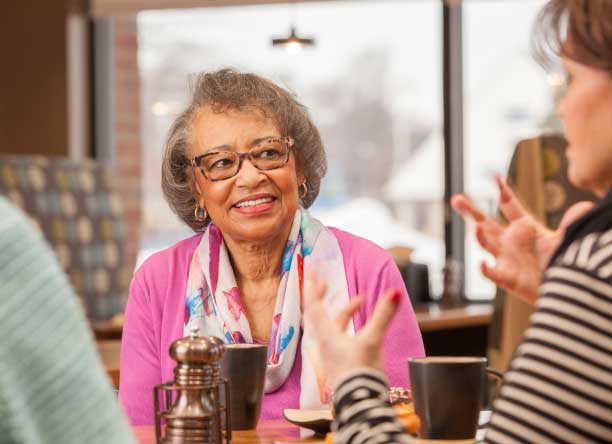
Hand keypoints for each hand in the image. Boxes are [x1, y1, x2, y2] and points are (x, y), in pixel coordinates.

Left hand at [303, 274, 400, 387]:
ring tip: (360, 301)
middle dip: (319, 296)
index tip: (310, 271)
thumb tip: (395, 293)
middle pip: (315, 313)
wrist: (360, 403)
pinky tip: (360, 325)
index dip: (312, 287)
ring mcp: (329, 352)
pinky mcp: (338, 361)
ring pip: (328, 324)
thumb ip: (383, 316)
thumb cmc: (361, 373)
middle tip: (324, 281)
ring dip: (341, 310)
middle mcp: (323, 342)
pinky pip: (337, 335)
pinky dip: (346, 324)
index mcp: (325, 334)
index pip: (313, 305)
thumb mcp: (373, 340)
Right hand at [451, 175, 593, 302]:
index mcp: (523, 227)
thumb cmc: (563, 263)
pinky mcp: (506, 278)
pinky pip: (492, 273)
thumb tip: (584, 207)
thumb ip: (573, 223)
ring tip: (476, 226)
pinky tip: (482, 263)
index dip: (502, 191)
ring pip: (486, 244)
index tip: (494, 176)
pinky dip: (485, 269)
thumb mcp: (568, 239)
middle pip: (485, 222)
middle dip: (470, 211)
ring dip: (479, 235)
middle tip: (456, 199)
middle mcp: (509, 241)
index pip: (508, 205)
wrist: (562, 291)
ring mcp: (505, 259)